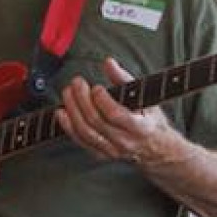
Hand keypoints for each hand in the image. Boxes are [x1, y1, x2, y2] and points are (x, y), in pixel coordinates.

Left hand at [56, 57, 181, 169]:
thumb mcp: (145, 97)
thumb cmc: (150, 119)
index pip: (116, 115)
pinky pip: (80, 141)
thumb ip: (124, 79)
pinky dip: (68, 126)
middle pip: (96, 122)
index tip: (96, 87)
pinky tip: (61, 113)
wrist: (154, 147)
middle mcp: (125, 141)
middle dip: (82, 99)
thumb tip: (108, 63)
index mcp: (140, 127)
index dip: (102, 100)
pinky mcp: (100, 154)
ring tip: (68, 93)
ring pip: (85, 132)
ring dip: (72, 111)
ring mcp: (112, 150)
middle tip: (77, 83)